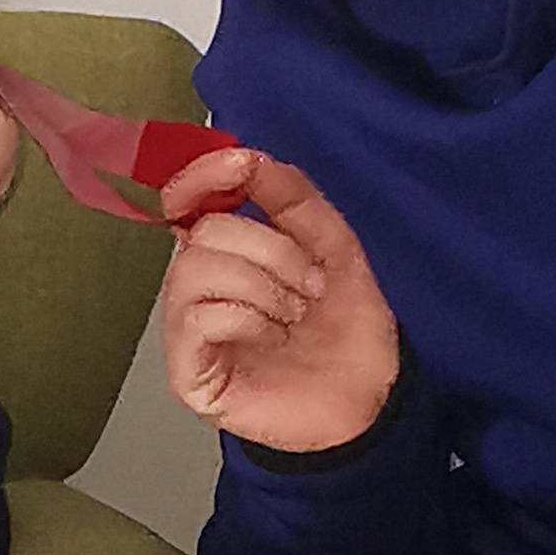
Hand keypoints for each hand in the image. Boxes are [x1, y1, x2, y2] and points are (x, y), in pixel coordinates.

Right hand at [155, 143, 401, 452]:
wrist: (368, 400)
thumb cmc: (346, 331)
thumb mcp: (332, 245)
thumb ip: (291, 195)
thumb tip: (244, 154)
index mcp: (229, 254)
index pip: (189, 200)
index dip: (202, 176)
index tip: (236, 167)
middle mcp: (199, 288)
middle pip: (207, 231)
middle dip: (272, 252)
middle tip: (309, 288)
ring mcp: (188, 331)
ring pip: (196, 269)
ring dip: (264, 287)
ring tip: (293, 316)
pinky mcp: (187, 373)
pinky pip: (198, 317)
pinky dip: (245, 318)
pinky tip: (270, 339)